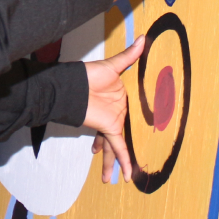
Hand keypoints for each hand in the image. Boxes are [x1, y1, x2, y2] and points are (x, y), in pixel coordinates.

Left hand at [84, 36, 144, 182]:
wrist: (74, 84)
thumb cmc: (90, 74)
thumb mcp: (113, 66)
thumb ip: (129, 56)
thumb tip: (143, 38)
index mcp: (120, 99)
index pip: (128, 115)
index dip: (132, 125)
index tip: (136, 133)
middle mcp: (117, 113)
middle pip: (120, 135)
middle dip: (116, 154)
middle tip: (117, 168)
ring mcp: (112, 122)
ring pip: (115, 147)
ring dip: (112, 163)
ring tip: (109, 179)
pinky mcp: (109, 128)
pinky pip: (119, 147)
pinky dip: (123, 160)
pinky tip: (125, 175)